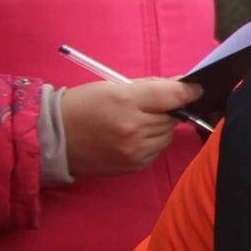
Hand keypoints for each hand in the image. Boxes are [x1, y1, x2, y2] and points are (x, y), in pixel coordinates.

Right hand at [60, 79, 201, 176]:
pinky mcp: (135, 165)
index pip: (174, 95)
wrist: (54, 137)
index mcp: (127, 101)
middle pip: (173, 116)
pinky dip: (151, 142)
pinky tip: (131, 137)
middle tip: (147, 107)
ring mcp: (135, 149)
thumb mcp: (112, 87)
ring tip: (135, 122)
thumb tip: (182, 85)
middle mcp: (134, 127)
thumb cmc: (82, 106)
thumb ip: (150, 86)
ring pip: (167, 135)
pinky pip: (157, 150)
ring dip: (159, 127)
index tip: (195, 89)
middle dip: (167, 109)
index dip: (189, 91)